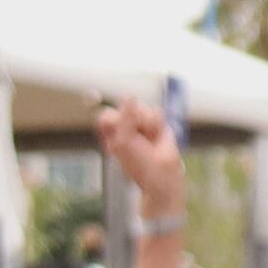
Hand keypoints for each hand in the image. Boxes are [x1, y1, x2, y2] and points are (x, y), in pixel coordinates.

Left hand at [94, 97, 186, 224]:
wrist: (160, 172)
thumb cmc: (138, 162)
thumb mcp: (124, 140)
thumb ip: (125, 117)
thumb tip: (128, 95)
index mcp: (111, 133)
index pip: (106, 115)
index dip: (115, 118)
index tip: (121, 128)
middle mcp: (125, 126)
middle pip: (126, 107)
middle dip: (134, 119)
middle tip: (137, 135)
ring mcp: (141, 124)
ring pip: (143, 108)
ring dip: (148, 123)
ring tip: (149, 138)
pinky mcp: (156, 124)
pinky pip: (156, 112)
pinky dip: (157, 124)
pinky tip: (157, 136)